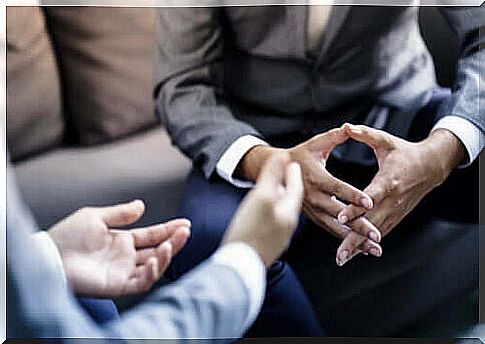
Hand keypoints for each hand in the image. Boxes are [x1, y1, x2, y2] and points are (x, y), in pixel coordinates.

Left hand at [48, 200, 190, 296]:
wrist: (50, 256)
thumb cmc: (66, 236)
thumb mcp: (96, 216)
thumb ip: (120, 213)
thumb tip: (141, 205)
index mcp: (122, 240)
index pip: (152, 235)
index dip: (168, 229)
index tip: (184, 222)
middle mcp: (126, 257)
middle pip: (157, 250)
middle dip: (174, 241)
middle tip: (185, 231)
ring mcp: (123, 272)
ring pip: (154, 267)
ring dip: (166, 256)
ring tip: (170, 244)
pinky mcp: (118, 285)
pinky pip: (141, 282)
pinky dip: (152, 273)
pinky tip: (155, 260)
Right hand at [223, 153, 303, 266]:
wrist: (239, 267)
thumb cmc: (250, 232)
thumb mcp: (262, 197)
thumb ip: (273, 176)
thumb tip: (283, 156)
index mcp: (289, 213)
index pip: (296, 188)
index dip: (293, 174)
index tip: (292, 163)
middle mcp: (287, 226)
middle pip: (291, 201)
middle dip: (289, 187)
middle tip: (286, 176)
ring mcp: (277, 238)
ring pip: (282, 213)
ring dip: (280, 200)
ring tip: (275, 193)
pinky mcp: (266, 246)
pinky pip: (273, 224)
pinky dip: (271, 213)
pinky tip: (263, 215)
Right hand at [237, 128, 381, 257]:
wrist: (273, 170)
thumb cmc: (299, 155)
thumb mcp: (315, 143)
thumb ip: (333, 137)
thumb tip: (348, 128)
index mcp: (315, 177)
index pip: (337, 187)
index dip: (353, 195)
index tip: (370, 203)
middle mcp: (312, 196)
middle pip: (338, 213)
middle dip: (358, 225)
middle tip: (376, 236)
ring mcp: (310, 208)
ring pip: (334, 226)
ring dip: (353, 238)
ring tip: (372, 248)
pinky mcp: (310, 215)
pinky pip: (327, 228)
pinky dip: (342, 238)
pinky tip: (357, 246)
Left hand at [335, 124, 464, 264]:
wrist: (431, 166)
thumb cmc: (404, 153)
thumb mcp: (386, 141)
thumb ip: (365, 135)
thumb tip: (347, 127)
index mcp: (388, 181)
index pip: (369, 197)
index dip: (355, 208)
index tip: (340, 217)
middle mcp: (392, 200)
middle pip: (371, 222)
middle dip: (354, 238)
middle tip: (339, 253)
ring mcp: (395, 211)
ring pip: (375, 232)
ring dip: (359, 246)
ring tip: (342, 258)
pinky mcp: (396, 216)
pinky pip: (380, 232)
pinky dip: (368, 243)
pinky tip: (355, 253)